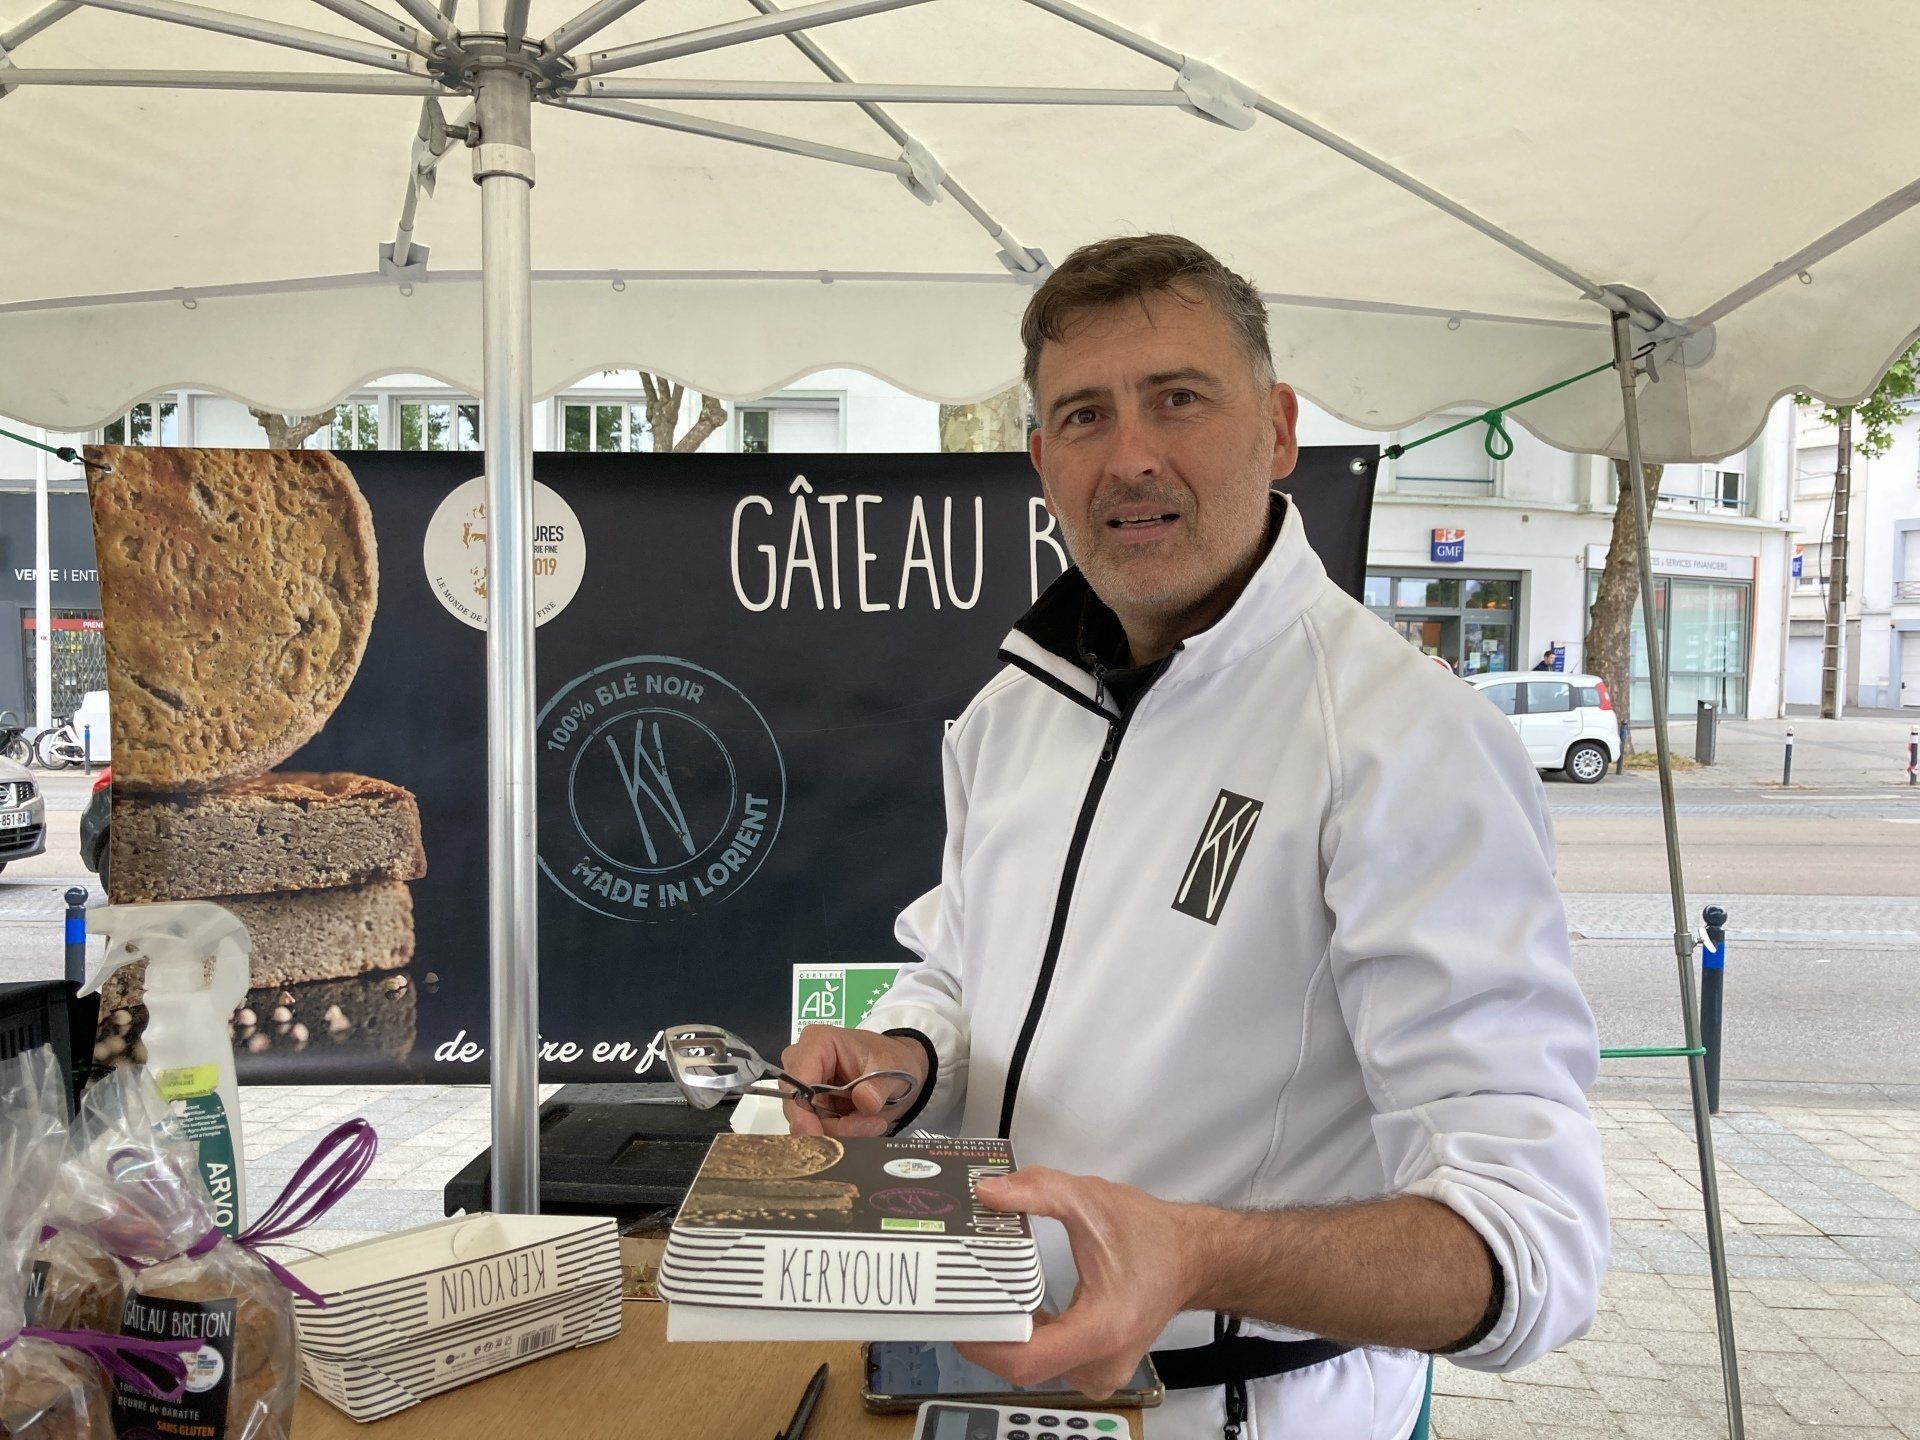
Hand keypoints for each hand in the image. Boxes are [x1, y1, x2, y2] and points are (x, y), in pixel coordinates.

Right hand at [778, 1025, 927, 1137]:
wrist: (897, 1071)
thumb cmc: (890, 1060)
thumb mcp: (893, 1068)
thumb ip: (879, 1086)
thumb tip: (864, 1100)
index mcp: (818, 1042)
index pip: (797, 1081)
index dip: (803, 1113)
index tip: (817, 1137)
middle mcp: (802, 1062)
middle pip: (799, 1107)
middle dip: (831, 1125)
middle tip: (869, 1126)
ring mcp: (804, 1086)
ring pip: (807, 1123)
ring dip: (840, 1131)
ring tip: (873, 1123)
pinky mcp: (810, 1105)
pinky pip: (816, 1129)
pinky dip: (840, 1133)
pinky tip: (863, 1124)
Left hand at [955, 1167, 1203, 1399]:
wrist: (1191, 1257)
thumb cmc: (1149, 1235)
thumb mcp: (1089, 1200)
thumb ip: (1038, 1192)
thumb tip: (988, 1192)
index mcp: (1102, 1329)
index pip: (1026, 1361)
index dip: (983, 1344)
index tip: (957, 1317)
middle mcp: (1102, 1362)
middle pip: (1023, 1366)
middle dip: (987, 1334)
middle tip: (957, 1298)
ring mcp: (1100, 1372)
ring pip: (1032, 1368)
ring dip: (1004, 1338)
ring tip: (977, 1301)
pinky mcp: (1096, 1368)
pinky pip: (1047, 1364)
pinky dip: (1025, 1340)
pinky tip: (1011, 1312)